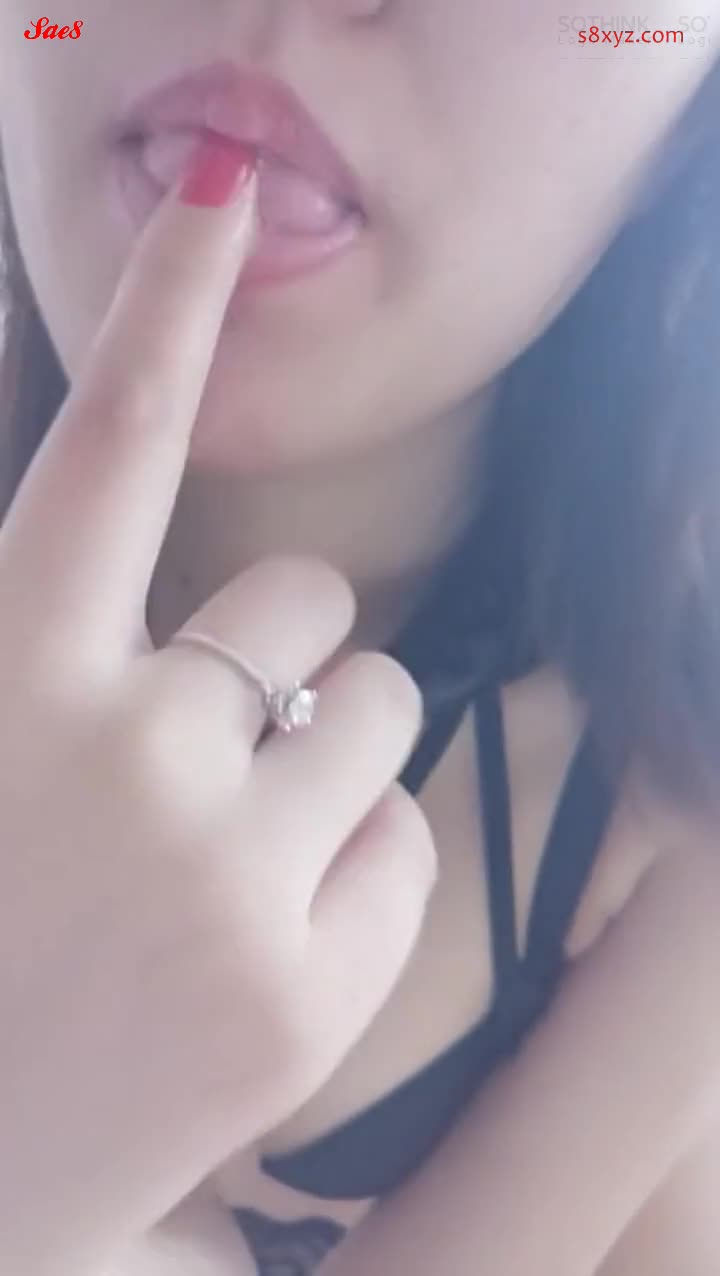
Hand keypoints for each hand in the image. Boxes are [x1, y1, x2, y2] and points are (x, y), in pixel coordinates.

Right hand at [0, 141, 436, 1274]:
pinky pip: (401, 841)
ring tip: (232, 846)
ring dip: (327, 748)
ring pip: (377, 711)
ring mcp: (229, 871)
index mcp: (6, 672)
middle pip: (308, 598)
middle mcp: (127, 751)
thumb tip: (183, 607)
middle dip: (281, 655)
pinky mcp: (311, 985)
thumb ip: (55, 650)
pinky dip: (354, 864)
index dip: (166, 296)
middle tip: (209, 747)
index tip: (220, 187)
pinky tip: (261, 937)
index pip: (109, 439)